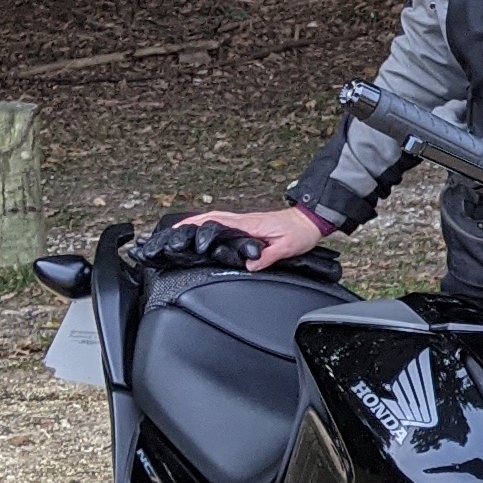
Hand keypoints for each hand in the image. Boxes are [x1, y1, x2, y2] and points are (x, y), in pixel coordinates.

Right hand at [185, 204, 330, 271]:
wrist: (310, 221)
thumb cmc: (300, 233)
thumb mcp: (287, 247)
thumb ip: (268, 256)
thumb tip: (249, 264)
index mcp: (250, 225)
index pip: (218, 222)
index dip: (198, 225)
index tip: (181, 229)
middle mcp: (245, 221)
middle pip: (212, 218)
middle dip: (191, 222)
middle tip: (172, 230)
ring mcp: (246, 222)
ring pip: (217, 218)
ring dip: (199, 222)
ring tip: (181, 230)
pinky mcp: (250, 225)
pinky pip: (226, 223)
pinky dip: (211, 224)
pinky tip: (206, 232)